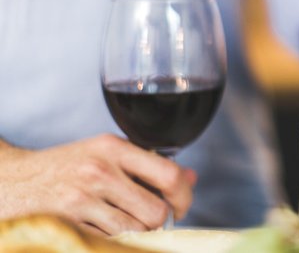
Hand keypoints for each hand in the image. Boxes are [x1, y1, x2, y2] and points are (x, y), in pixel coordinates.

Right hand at [0, 134, 195, 234]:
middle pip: (156, 210)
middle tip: (150, 220)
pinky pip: (110, 240)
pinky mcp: (67, 223)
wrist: (12, 181)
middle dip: (159, 221)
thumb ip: (147, 165)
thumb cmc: (65, 168)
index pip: (169, 174)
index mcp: (113, 148)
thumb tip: (191, 177)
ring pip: (135, 230)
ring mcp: (81, 199)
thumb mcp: (105, 154)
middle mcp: (99, 170)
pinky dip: (114, 240)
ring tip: (124, 224)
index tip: (181, 205)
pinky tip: (105, 230)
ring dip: (136, 233)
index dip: (184, 196)